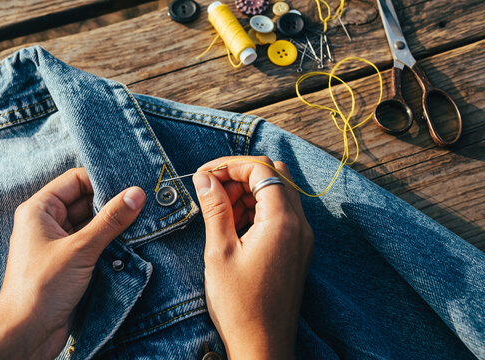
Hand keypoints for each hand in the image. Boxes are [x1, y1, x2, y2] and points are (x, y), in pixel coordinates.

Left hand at [0, 168, 145, 359]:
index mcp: (39, 210)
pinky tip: (130, 244)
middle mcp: (47, 223)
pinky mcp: (68, 264)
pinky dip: (109, 243)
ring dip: (113, 226)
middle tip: (142, 205)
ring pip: (91, 224)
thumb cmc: (41, 288)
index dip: (102, 180)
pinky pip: (92, 244)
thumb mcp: (80, 249)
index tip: (130, 186)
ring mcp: (58, 244)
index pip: (75, 180)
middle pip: (85, 201)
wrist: (26, 334)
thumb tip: (135, 194)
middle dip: (112, 204)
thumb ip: (110, 220)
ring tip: (141, 223)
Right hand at [192, 156, 313, 359]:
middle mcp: (300, 225)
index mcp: (282, 221)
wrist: (263, 346)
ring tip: (219, 212)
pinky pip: (281, 215)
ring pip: (279, 193)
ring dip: (249, 192)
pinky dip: (258, 210)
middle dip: (240, 175)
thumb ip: (215, 208)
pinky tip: (234, 227)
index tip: (204, 175)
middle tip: (211, 191)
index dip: (230, 166)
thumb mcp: (219, 251)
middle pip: (275, 175)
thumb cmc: (240, 304)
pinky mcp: (298, 250)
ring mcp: (302, 238)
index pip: (261, 169)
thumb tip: (205, 178)